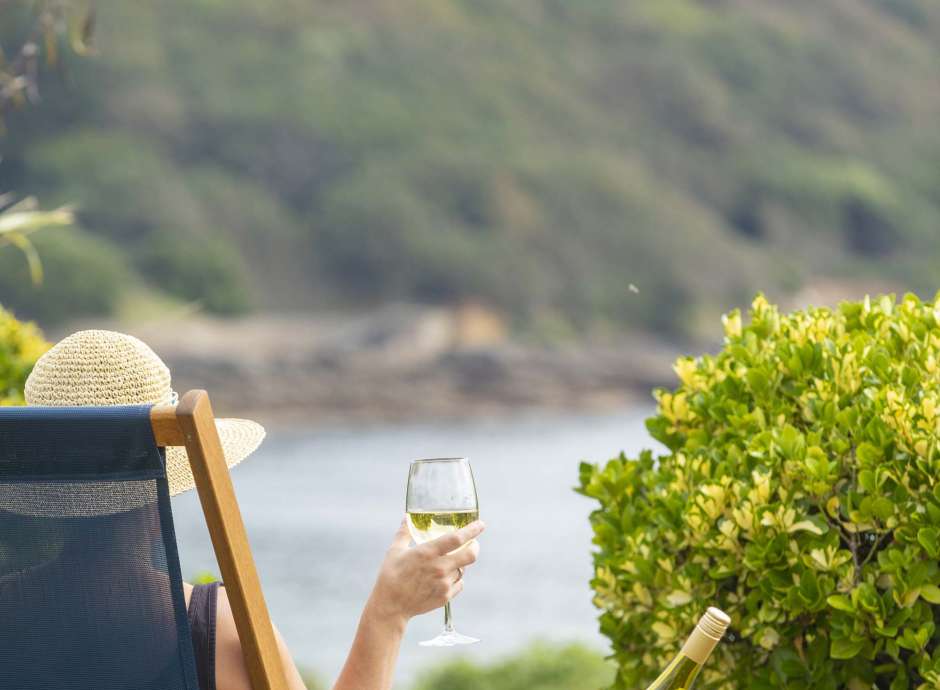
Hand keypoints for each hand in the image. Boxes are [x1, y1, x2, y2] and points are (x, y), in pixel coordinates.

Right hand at [365, 518, 483, 625]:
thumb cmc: (390, 575)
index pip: (457, 538)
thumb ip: (404, 532)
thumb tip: (407, 517)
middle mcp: (439, 568)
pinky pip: (459, 584)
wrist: (390, 606)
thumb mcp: (395, 550)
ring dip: (459, 563)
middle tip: (473, 543)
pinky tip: (444, 578)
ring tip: (447, 563)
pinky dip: (455, 578)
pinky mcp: (445, 597)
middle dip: (475, 546)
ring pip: (463, 569)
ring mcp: (444, 584)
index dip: (472, 530)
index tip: (481, 524)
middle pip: (470, 555)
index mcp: (428, 553)